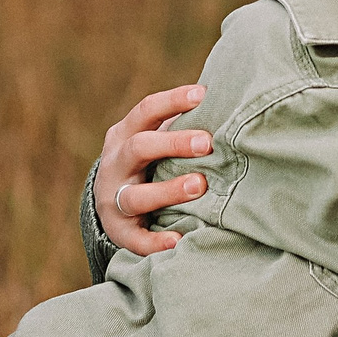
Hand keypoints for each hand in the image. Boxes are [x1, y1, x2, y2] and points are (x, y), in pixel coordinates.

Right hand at [95, 83, 212, 254]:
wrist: (110, 202)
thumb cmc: (148, 162)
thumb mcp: (153, 139)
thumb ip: (180, 124)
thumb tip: (227, 99)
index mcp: (125, 134)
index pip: (145, 111)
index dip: (172, 100)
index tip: (202, 95)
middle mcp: (115, 164)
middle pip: (139, 147)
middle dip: (173, 143)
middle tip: (207, 143)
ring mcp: (113, 198)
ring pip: (135, 195)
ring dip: (168, 190)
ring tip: (200, 186)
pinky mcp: (118, 230)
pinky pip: (134, 238)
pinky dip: (155, 241)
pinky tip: (178, 240)